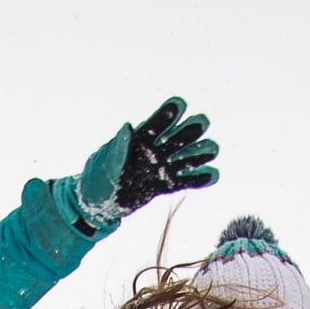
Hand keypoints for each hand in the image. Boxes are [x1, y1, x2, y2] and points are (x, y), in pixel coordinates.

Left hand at [77, 96, 217, 222]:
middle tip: (200, 124)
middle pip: (180, 135)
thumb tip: (127, 126)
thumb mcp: (104, 162)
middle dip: (191, 128)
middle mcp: (155, 149)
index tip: (179, 104)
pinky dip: (200, 178)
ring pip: (188, 156)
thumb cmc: (97, 179)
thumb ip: (118, 147)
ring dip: (201, 151)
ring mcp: (162, 167)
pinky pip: (187, 181)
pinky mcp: (166, 185)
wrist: (98, 205)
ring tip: (210, 150)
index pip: (159, 121)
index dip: (170, 112)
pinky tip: (212, 175)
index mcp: (140, 138)